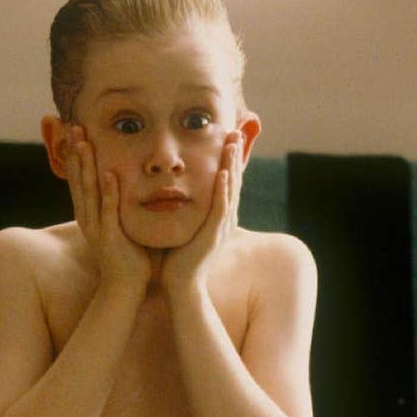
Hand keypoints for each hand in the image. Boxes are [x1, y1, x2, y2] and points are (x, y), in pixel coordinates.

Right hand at [66, 126, 150, 286]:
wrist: (127, 288)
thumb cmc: (130, 257)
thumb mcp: (123, 225)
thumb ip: (123, 207)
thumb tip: (134, 188)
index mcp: (91, 214)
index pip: (80, 180)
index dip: (77, 157)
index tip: (77, 133)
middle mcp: (89, 218)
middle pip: (79, 179)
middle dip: (76, 153)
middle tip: (73, 126)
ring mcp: (97, 228)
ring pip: (89, 191)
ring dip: (87, 166)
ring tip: (84, 142)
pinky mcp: (110, 238)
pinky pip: (109, 211)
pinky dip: (108, 193)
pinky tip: (109, 174)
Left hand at [159, 131, 244, 291]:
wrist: (181, 285)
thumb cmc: (180, 258)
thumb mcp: (187, 226)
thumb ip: (188, 210)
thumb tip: (179, 193)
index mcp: (219, 215)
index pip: (227, 181)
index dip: (230, 159)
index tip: (229, 137)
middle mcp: (225, 218)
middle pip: (234, 180)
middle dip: (235, 155)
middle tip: (237, 131)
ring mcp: (221, 226)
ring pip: (231, 189)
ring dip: (233, 165)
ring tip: (233, 144)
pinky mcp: (213, 235)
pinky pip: (221, 208)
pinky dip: (224, 191)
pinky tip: (224, 174)